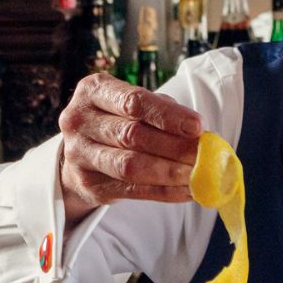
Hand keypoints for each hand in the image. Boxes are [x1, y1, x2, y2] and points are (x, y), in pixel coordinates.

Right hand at [53, 73, 202, 225]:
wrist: (82, 150)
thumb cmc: (120, 119)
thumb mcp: (137, 106)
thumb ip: (165, 113)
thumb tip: (201, 135)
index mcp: (94, 90)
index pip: (134, 102)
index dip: (168, 116)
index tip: (198, 127)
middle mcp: (79, 120)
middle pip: (132, 135)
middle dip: (174, 147)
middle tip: (204, 156)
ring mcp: (78, 154)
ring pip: (130, 166)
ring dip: (169, 172)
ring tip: (198, 175)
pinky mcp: (87, 183)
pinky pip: (131, 190)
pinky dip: (164, 192)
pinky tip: (187, 191)